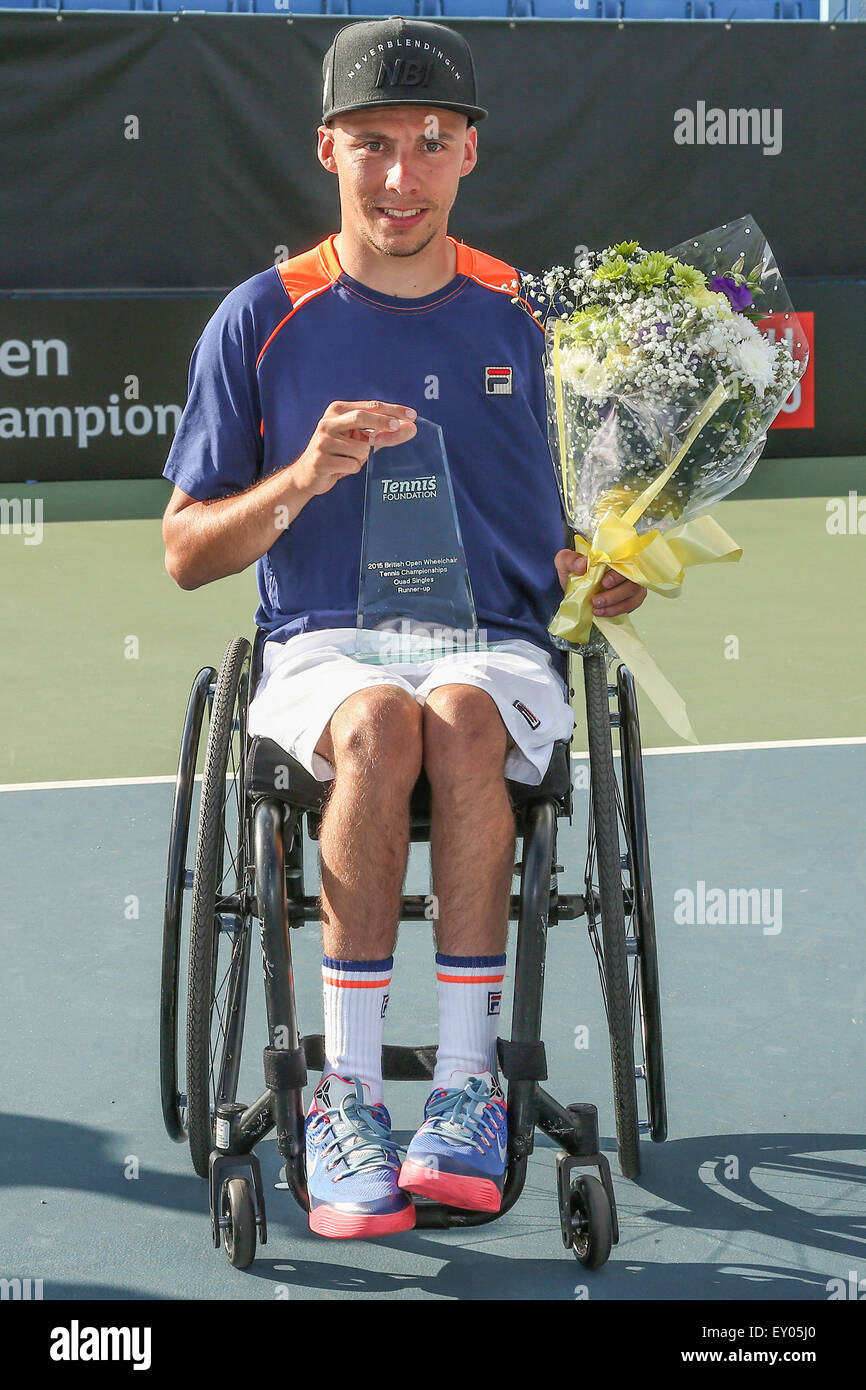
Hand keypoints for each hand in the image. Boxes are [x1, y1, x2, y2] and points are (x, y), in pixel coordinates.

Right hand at [291, 400, 416, 498]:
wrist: (308, 475)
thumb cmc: (339, 454)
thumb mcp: (362, 441)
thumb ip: (385, 435)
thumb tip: (411, 429)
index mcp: (338, 411)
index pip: (371, 406)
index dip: (393, 410)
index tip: (412, 415)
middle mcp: (328, 422)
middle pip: (362, 417)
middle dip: (382, 422)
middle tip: (398, 427)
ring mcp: (323, 441)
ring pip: (361, 448)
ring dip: (362, 458)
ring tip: (348, 460)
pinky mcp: (321, 459)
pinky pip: (352, 465)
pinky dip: (352, 469)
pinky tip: (339, 468)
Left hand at [554, 549, 647, 617]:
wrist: (574, 587)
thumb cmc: (573, 571)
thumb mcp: (565, 562)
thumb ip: (570, 559)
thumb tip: (582, 564)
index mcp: (614, 553)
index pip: (626, 560)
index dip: (618, 574)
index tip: (604, 582)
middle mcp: (627, 566)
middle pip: (633, 581)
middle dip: (615, 593)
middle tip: (596, 600)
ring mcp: (632, 581)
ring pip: (634, 594)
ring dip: (615, 604)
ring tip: (596, 608)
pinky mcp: (632, 596)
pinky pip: (631, 604)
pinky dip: (616, 610)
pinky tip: (601, 612)